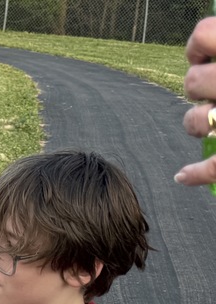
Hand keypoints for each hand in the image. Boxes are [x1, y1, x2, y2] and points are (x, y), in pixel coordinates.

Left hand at [176, 17, 215, 184]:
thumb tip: (207, 37)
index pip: (204, 36)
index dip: (200, 44)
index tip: (205, 53)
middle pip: (192, 82)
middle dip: (197, 86)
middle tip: (213, 89)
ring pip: (195, 121)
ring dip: (196, 123)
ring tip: (215, 122)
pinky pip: (213, 167)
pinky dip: (197, 173)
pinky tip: (183, 175)